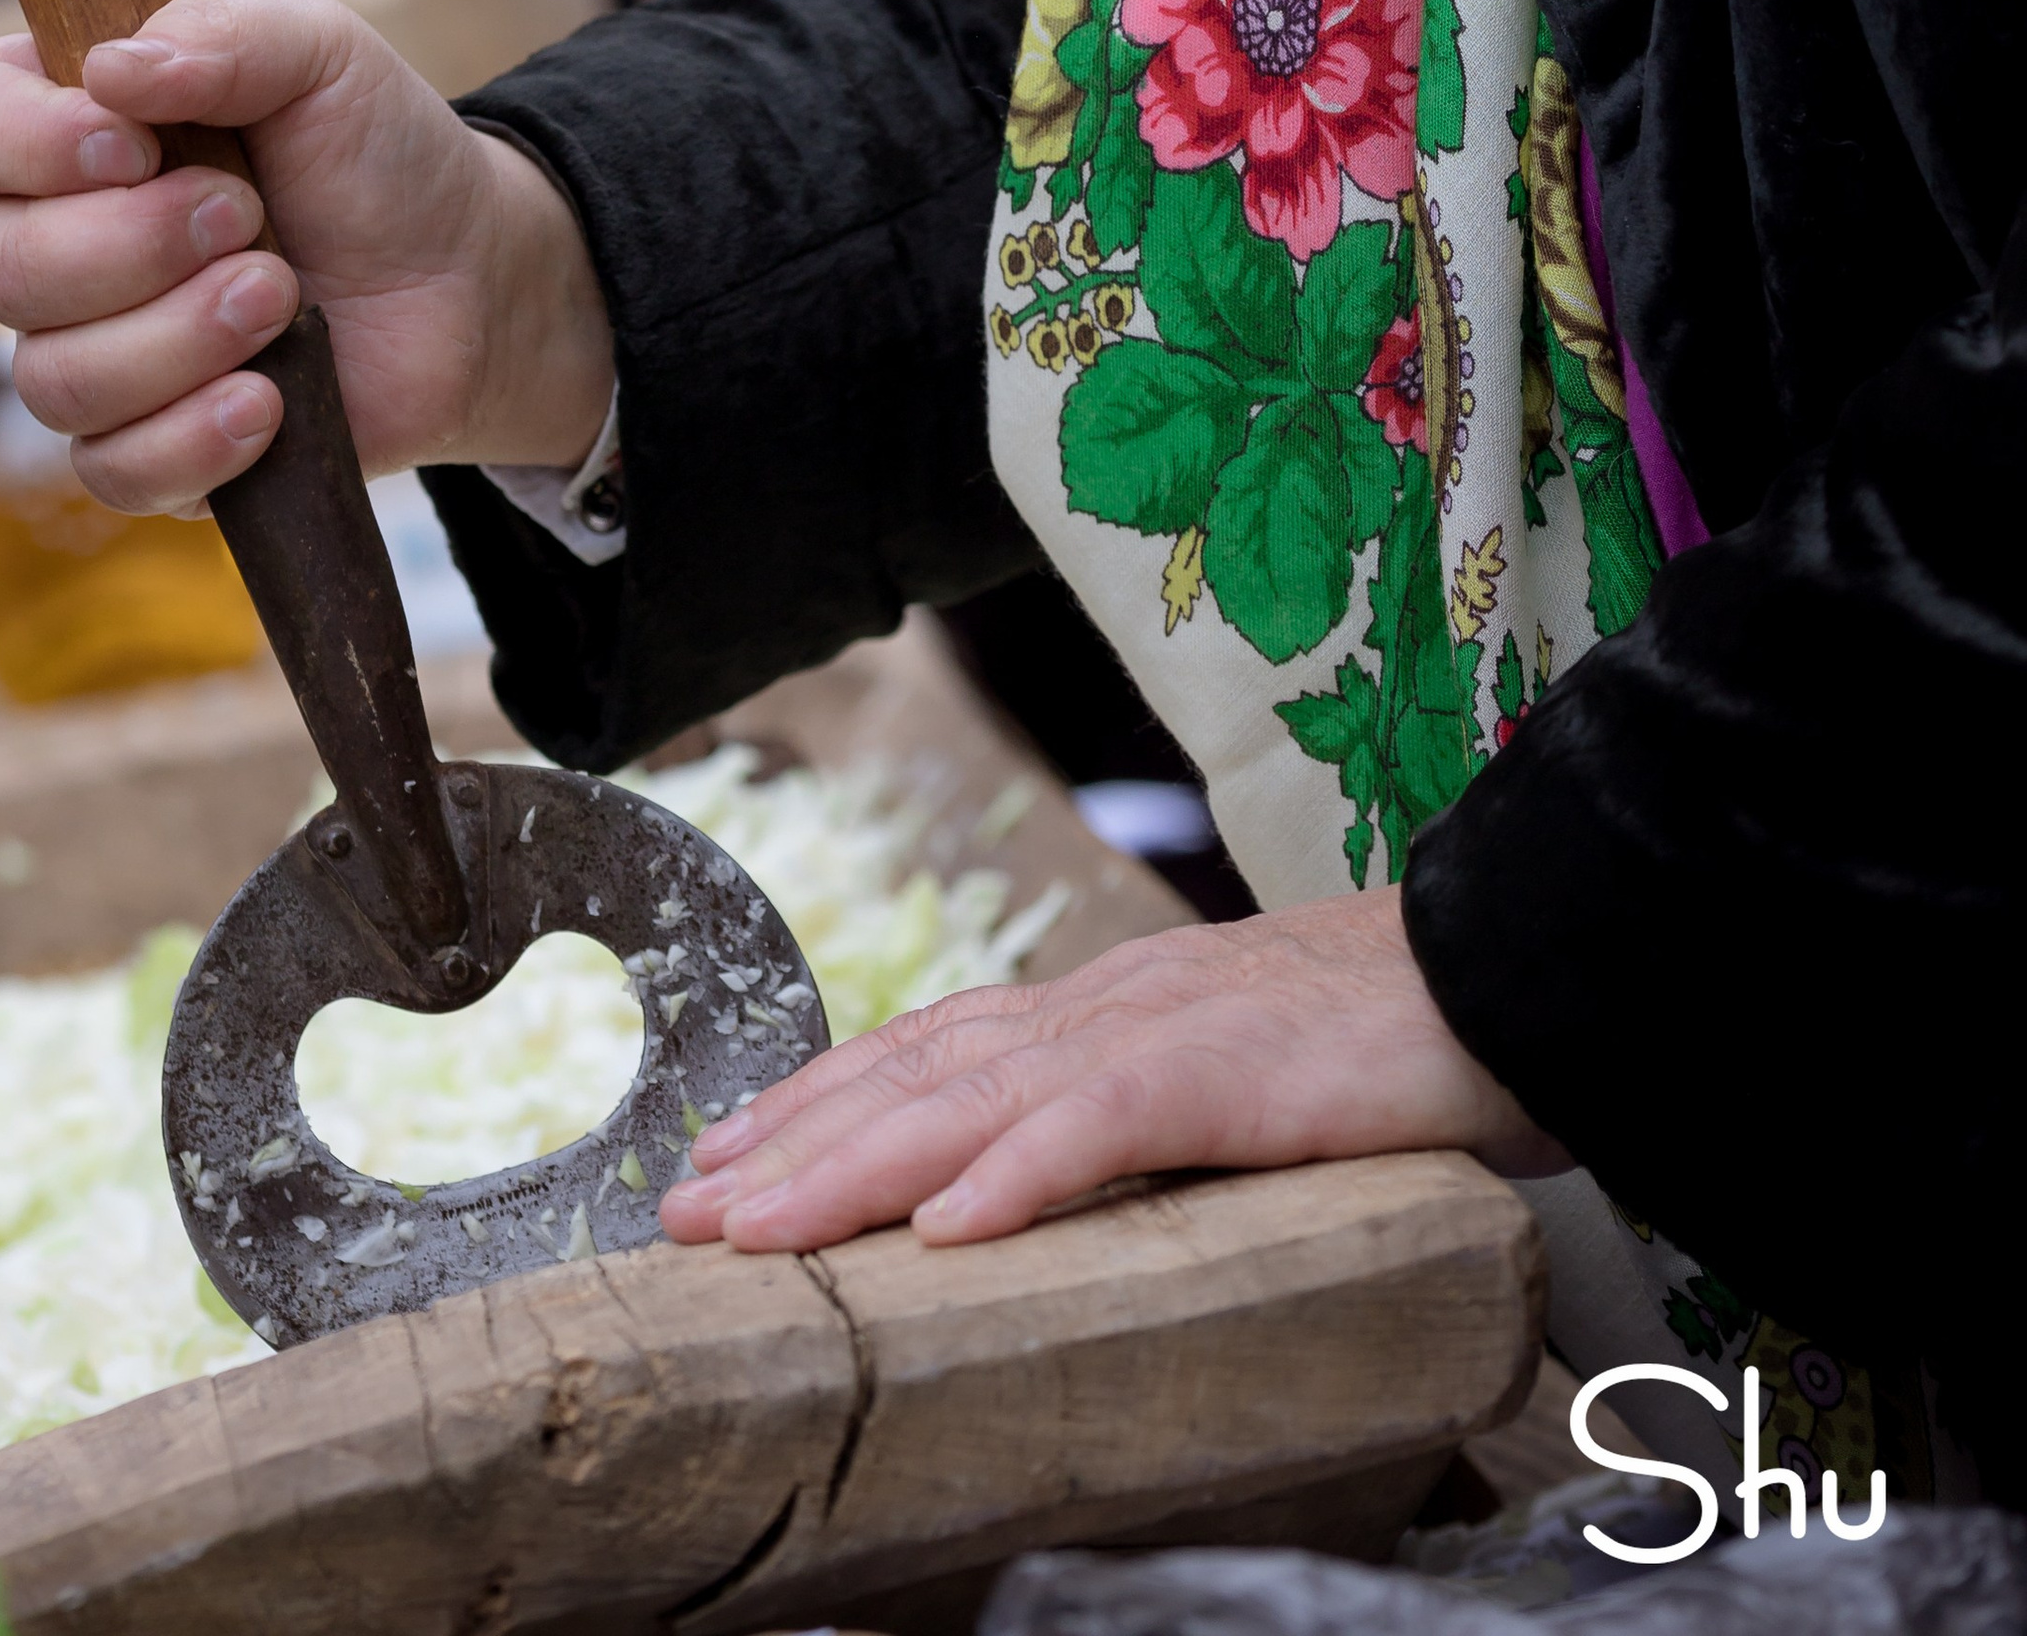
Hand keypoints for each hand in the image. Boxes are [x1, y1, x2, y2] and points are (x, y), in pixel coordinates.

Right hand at [0, 0, 616, 515]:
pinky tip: (269, 401)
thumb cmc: (374, 151)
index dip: (20, 142)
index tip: (127, 144)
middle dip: (136, 245)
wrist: (464, 275)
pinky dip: (194, 437)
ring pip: (54, 378)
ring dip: (181, 335)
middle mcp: (57, 240)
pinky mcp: (148, 449)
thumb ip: (224, 36)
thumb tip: (109, 71)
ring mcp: (95, 352)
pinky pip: (112, 470)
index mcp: (73, 127)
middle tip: (249, 215)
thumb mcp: (321, 53)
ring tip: (281, 297)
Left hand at [658, 888, 1563, 1255]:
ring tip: (757, 1224)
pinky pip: (1104, 1128)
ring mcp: (1164, 1031)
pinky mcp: (1232, 1072)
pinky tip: (948, 1228)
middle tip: (686, 1206)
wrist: (1508, 966)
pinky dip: (1018, 1175)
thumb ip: (1140, 1108)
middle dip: (793, 1142)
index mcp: (1110, 1010)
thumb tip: (1045, 1170)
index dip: (824, 1103)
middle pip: (919, 1074)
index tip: (729, 1156)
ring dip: (852, 1163)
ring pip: (973, 1098)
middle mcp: (1110, 1008)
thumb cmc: (1389, 1037)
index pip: (933, 1053)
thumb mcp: (1235, 1077)